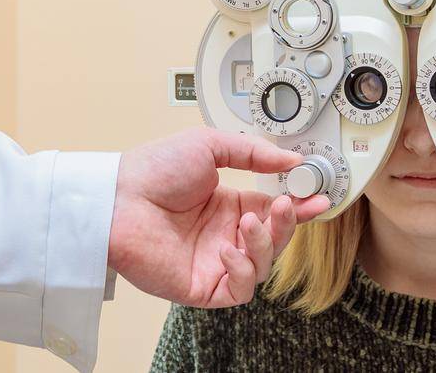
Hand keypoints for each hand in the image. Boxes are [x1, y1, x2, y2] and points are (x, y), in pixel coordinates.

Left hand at [106, 128, 329, 306]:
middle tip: (286, 206)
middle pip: (274, 240)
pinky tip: (227, 249)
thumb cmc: (151, 170)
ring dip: (264, 244)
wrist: (117, 198)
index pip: (274, 211)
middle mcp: (223, 234)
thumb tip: (291, 161)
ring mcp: (213, 262)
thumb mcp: (208, 145)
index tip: (318, 197)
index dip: (298, 207)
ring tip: (247, 222)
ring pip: (262, 266)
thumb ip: (253, 152)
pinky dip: (242, 270)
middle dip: (288, 224)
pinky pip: (239, 290)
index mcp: (227, 204)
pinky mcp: (201, 287)